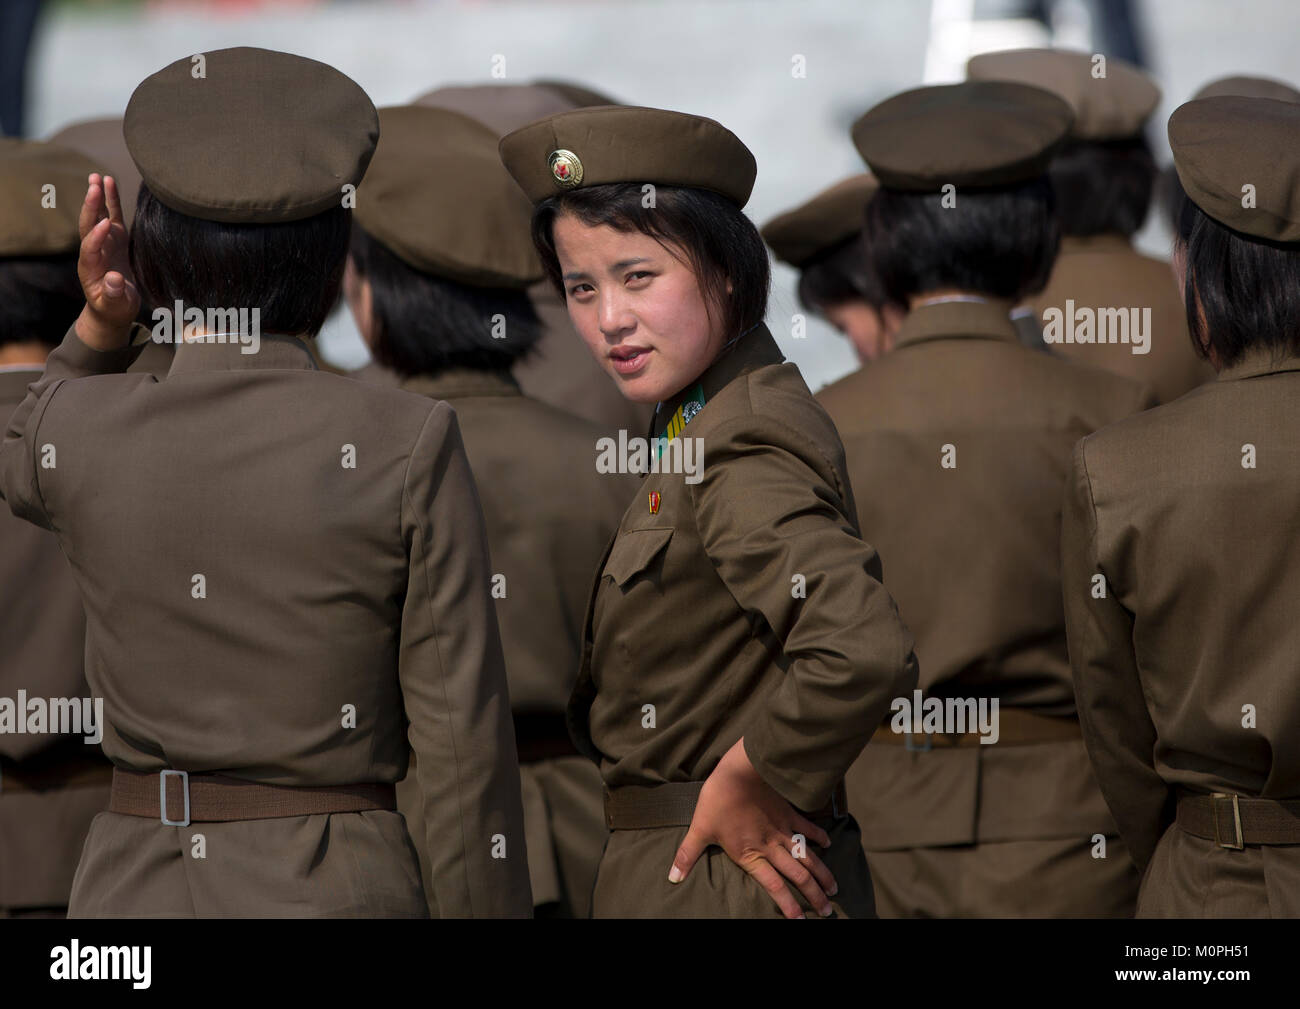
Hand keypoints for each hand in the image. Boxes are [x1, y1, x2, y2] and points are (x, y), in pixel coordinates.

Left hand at [74, 173, 139, 350]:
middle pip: (88, 225)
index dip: (96, 236)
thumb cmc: (114, 309)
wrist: (112, 308)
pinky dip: (111, 201)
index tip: (106, 223)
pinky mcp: (115, 240)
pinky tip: (110, 182)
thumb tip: (114, 279)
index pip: (90, 248)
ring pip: (98, 216)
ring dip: (97, 197)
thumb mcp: (115, 306)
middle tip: (93, 186)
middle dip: (91, 206)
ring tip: (97, 176)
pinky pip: (112, 217)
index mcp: (91, 268)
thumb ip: (113, 294)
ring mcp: (104, 243)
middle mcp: (94, 251)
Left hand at [669, 737, 837, 917]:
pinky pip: (807, 828)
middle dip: (814, 895)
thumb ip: (688, 854)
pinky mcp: (788, 812)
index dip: (788, 904)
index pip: (774, 886)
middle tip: (827, 910)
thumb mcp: (699, 829)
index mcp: (750, 854)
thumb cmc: (718, 799)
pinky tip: (828, 844)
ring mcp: (782, 829)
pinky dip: (819, 836)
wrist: (739, 770)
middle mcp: (771, 846)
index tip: (800, 920)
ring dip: (822, 873)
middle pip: (798, 876)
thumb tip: (673, 877)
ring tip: (834, 888)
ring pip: (808, 857)